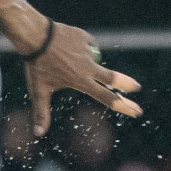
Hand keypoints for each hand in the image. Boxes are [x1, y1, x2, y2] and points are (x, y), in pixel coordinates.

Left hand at [20, 20, 142, 136]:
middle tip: (136, 87)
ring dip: (82, 61)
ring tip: (60, 58)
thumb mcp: (38, 91)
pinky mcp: (86, 38)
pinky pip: (86, 45)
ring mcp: (88, 51)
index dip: (123, 106)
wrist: (34, 36)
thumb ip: (41, 113)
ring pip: (92, 60)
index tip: (136, 110)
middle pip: (113, 78)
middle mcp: (88, 67)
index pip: (107, 98)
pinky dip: (78, 48)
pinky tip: (64, 46)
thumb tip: (38, 134)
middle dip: (127, 84)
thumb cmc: (36, 66)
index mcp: (81, 81)